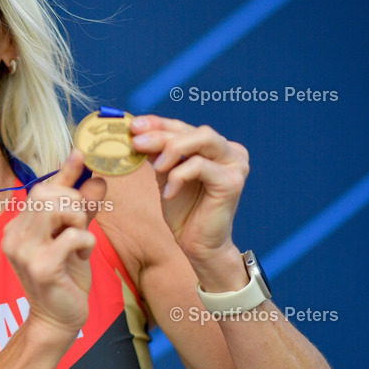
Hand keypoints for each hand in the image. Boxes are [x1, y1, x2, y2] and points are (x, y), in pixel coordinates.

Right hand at [1, 150, 106, 336]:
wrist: (58, 318)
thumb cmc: (65, 276)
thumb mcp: (73, 235)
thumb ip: (81, 207)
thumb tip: (97, 178)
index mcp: (17, 227)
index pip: (40, 189)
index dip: (65, 176)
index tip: (81, 159)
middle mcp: (14, 236)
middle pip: (44, 193)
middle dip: (73, 202)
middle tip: (81, 225)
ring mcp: (25, 251)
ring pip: (55, 208)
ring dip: (78, 220)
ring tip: (80, 240)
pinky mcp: (42, 267)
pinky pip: (72, 236)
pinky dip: (86, 242)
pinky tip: (82, 256)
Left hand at [130, 115, 248, 265]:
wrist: (199, 245)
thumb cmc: (184, 211)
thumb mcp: (166, 175)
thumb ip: (158, 153)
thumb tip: (136, 132)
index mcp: (216, 147)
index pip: (183, 127)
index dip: (158, 123)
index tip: (134, 125)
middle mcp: (230, 151)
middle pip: (192, 130)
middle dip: (160, 134)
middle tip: (136, 142)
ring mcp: (235, 164)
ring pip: (202, 138)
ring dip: (172, 148)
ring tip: (155, 167)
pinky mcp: (232, 181)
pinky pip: (200, 166)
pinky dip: (178, 176)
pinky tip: (168, 193)